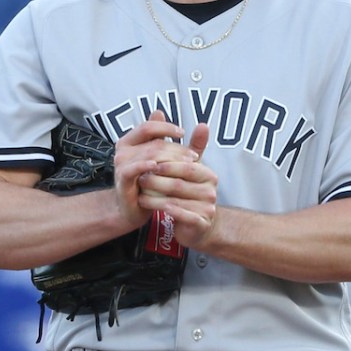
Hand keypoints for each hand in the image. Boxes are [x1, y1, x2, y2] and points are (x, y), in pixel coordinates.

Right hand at [112, 111, 198, 227]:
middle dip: (176, 148)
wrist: (133, 210)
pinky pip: (133, 168)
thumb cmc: (150, 184)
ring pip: (148, 154)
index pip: (148, 126)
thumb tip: (203, 125)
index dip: (166, 127)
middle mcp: (123, 149)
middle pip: (153, 142)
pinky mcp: (122, 178)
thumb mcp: (166, 162)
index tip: (183, 133)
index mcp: (131, 140)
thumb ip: (183, 145)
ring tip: (187, 165)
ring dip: (170, 158)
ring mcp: (121, 164)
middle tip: (194, 156)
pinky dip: (145, 165)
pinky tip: (157, 167)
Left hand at [137, 121, 217, 247]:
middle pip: (179, 182)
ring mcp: (207, 208)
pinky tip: (147, 205)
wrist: (197, 227)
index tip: (147, 161)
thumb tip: (202, 123)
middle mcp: (211, 191)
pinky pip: (179, 215)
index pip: (186, 165)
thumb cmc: (189, 195)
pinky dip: (161, 209)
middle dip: (157, 179)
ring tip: (139, 191)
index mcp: (208, 175)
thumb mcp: (190, 170)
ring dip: (154, 195)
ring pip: (176, 199)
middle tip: (139, 177)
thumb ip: (192, 147)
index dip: (166, 163)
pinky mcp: (200, 223)